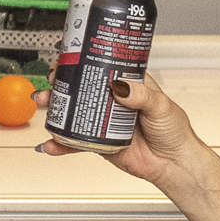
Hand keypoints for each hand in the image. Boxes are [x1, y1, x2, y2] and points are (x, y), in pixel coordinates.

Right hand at [48, 69, 212, 199]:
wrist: (174, 164)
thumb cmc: (175, 132)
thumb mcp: (161, 106)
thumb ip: (141, 95)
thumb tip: (120, 87)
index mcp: (129, 86)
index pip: (104, 68)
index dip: (85, 61)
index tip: (69, 55)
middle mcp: (114, 102)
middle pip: (83, 88)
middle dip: (63, 83)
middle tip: (53, 80)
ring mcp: (105, 122)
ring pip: (75, 113)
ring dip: (57, 109)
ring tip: (45, 105)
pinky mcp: (100, 143)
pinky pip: (76, 142)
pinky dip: (61, 144)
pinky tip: (51, 143)